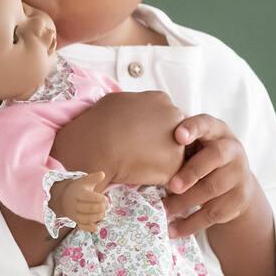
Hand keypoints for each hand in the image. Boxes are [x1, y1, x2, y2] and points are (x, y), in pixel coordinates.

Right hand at [51, 91, 185, 186]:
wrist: (98, 146)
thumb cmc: (101, 122)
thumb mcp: (118, 100)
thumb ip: (134, 104)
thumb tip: (131, 108)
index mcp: (161, 99)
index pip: (164, 116)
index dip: (149, 129)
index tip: (135, 135)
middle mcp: (175, 116)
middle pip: (174, 133)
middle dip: (159, 142)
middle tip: (136, 149)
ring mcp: (178, 140)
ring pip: (172, 154)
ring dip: (158, 159)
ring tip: (135, 160)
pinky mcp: (175, 164)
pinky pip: (168, 173)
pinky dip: (155, 175)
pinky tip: (138, 171)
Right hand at [51, 170, 108, 232]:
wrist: (64, 198)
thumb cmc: (79, 188)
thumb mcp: (85, 181)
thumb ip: (94, 178)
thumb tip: (102, 174)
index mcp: (78, 194)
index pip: (88, 197)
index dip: (98, 199)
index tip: (105, 198)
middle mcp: (75, 205)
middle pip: (88, 209)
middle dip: (100, 208)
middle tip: (106, 205)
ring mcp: (75, 214)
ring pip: (85, 219)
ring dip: (97, 218)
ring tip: (103, 213)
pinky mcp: (76, 221)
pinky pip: (81, 227)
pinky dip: (89, 228)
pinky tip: (96, 227)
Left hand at [162, 114, 254, 237]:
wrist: (236, 181)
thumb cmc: (202, 156)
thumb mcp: (195, 144)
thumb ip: (176, 142)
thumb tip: (136, 146)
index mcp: (217, 131)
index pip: (207, 124)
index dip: (193, 128)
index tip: (178, 135)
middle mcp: (232, 150)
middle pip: (215, 157)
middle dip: (192, 171)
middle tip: (171, 186)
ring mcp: (238, 176)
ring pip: (212, 189)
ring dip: (185, 201)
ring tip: (163, 210)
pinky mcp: (237, 201)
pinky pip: (213, 214)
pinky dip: (190, 224)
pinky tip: (172, 230)